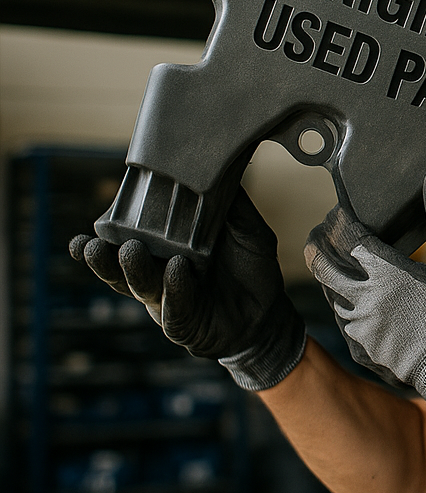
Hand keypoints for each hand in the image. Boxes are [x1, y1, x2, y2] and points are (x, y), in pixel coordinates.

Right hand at [69, 188, 305, 390]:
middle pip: (121, 265)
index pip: (131, 237)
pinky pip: (174, 306)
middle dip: (105, 255)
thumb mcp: (247, 231)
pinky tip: (175, 269)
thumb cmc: (251, 269)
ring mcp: (167, 299)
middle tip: (92, 243)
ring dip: (132, 269)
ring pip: (139, 286)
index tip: (96, 219)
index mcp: (166, 248)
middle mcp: (158, 273)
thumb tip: (222, 170)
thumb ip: (233, 206)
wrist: (267, 313)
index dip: (110, 230)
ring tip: (129, 251)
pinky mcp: (183, 322)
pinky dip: (174, 287)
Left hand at [304, 170, 425, 435]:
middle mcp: (364, 300)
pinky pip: (340, 320)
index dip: (338, 219)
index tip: (339, 210)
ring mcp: (359, 328)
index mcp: (386, 274)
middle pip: (322, 264)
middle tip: (320, 230)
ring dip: (327, 273)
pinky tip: (349, 296)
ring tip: (333, 259)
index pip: (346, 236)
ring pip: (327, 292)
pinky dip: (339, 301)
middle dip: (317, 242)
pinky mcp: (361, 350)